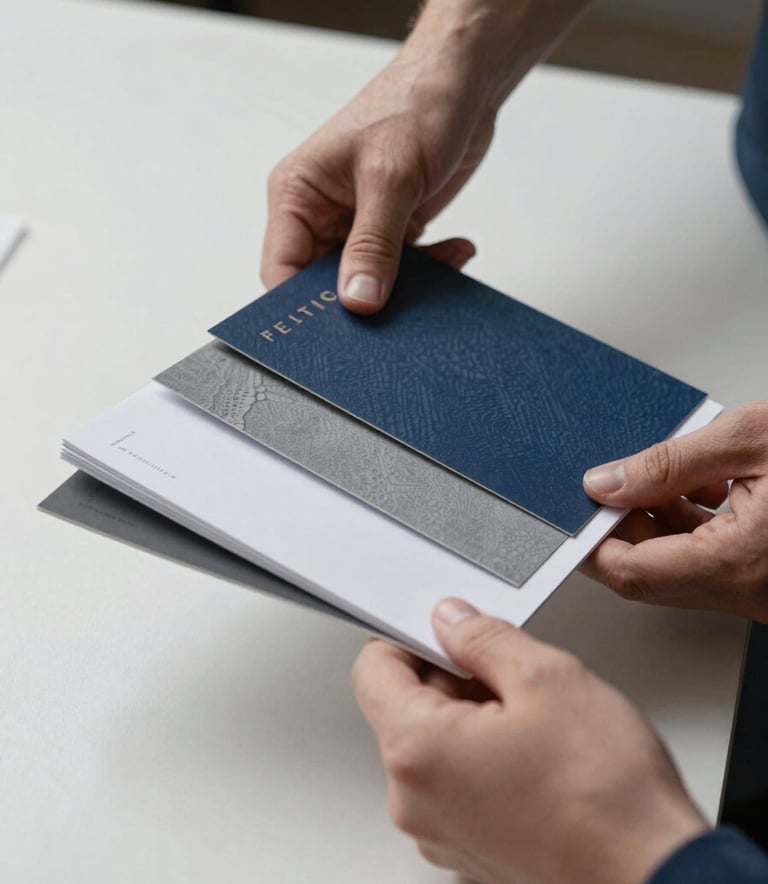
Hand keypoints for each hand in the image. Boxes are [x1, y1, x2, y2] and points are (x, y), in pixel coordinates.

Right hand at [261, 48, 489, 313]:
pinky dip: (431, 269)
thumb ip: (374, 245)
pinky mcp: (393, 227)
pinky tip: (456, 251)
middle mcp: (321, 214)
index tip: (334, 333)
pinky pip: (403, 268)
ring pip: (366, 282)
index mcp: (297, 195)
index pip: (281, 270)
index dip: (300, 307)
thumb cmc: (415, 102)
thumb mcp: (390, 177)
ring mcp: (358, 223)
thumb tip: (357, 301)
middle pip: (323, 285)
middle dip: (358, 303)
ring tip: (438, 276)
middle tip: (391, 317)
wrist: (464, 78)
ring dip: (404, 288)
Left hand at [352, 599, 705, 883]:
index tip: (445, 630)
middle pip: (405, 708)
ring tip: (534, 721)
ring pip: (436, 745)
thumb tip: (451, 620)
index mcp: (417, 752)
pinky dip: (484, 757)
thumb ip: (482, 636)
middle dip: (451, 678)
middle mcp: (415, 801)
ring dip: (472, 718)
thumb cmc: (606, 795)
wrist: (653, 872)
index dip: (409, 637)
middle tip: (510, 674)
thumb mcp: (545, 677)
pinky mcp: (470, 848)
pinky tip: (535, 756)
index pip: (373, 670)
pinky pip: (457, 782)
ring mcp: (441, 832)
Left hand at [582, 401, 767, 620]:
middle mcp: (749, 591)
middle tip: (613, 485)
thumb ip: (668, 463)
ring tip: (659, 476)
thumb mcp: (751, 439)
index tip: (575, 513)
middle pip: (650, 574)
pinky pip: (710, 561)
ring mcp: (761, 591)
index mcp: (739, 563)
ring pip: (679, 567)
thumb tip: (606, 482)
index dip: (592, 543)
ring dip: (656, 524)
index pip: (630, 574)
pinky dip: (691, 526)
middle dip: (623, 529)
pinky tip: (697, 486)